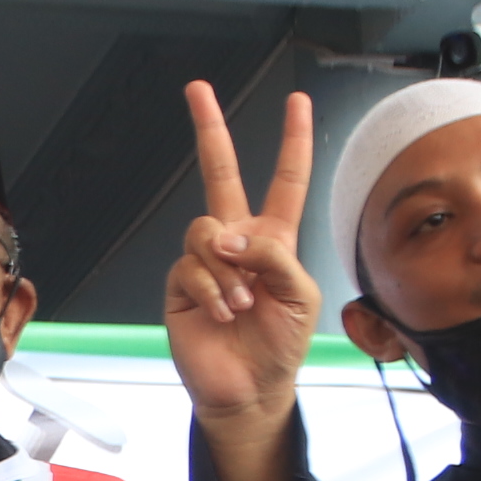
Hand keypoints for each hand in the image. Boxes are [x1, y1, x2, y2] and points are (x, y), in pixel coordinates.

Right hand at [161, 84, 324, 480]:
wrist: (249, 390)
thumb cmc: (280, 345)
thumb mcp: (299, 294)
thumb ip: (272, 255)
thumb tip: (230, 237)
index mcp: (274, 239)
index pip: (285, 180)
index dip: (293, 141)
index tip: (298, 102)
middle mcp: (236, 242)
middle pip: (219, 174)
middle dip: (209, 129)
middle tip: (198, 89)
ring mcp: (205, 263)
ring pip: (205, 231)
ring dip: (228, 268)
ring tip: (241, 302)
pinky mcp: (180, 287)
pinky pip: (191, 268)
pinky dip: (212, 290)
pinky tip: (224, 312)